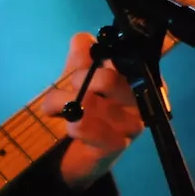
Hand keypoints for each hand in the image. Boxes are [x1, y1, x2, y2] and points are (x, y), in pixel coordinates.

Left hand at [46, 32, 145, 190]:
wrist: (73, 155)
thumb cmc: (81, 108)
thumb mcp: (77, 76)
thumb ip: (82, 55)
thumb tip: (83, 39)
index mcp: (137, 76)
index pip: (131, 55)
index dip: (105, 55)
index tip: (89, 60)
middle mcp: (142, 98)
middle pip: (107, 78)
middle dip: (78, 79)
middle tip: (68, 85)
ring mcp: (133, 124)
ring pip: (90, 101)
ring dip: (62, 102)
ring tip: (52, 108)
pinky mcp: (117, 145)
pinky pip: (86, 126)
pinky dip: (71, 124)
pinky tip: (67, 126)